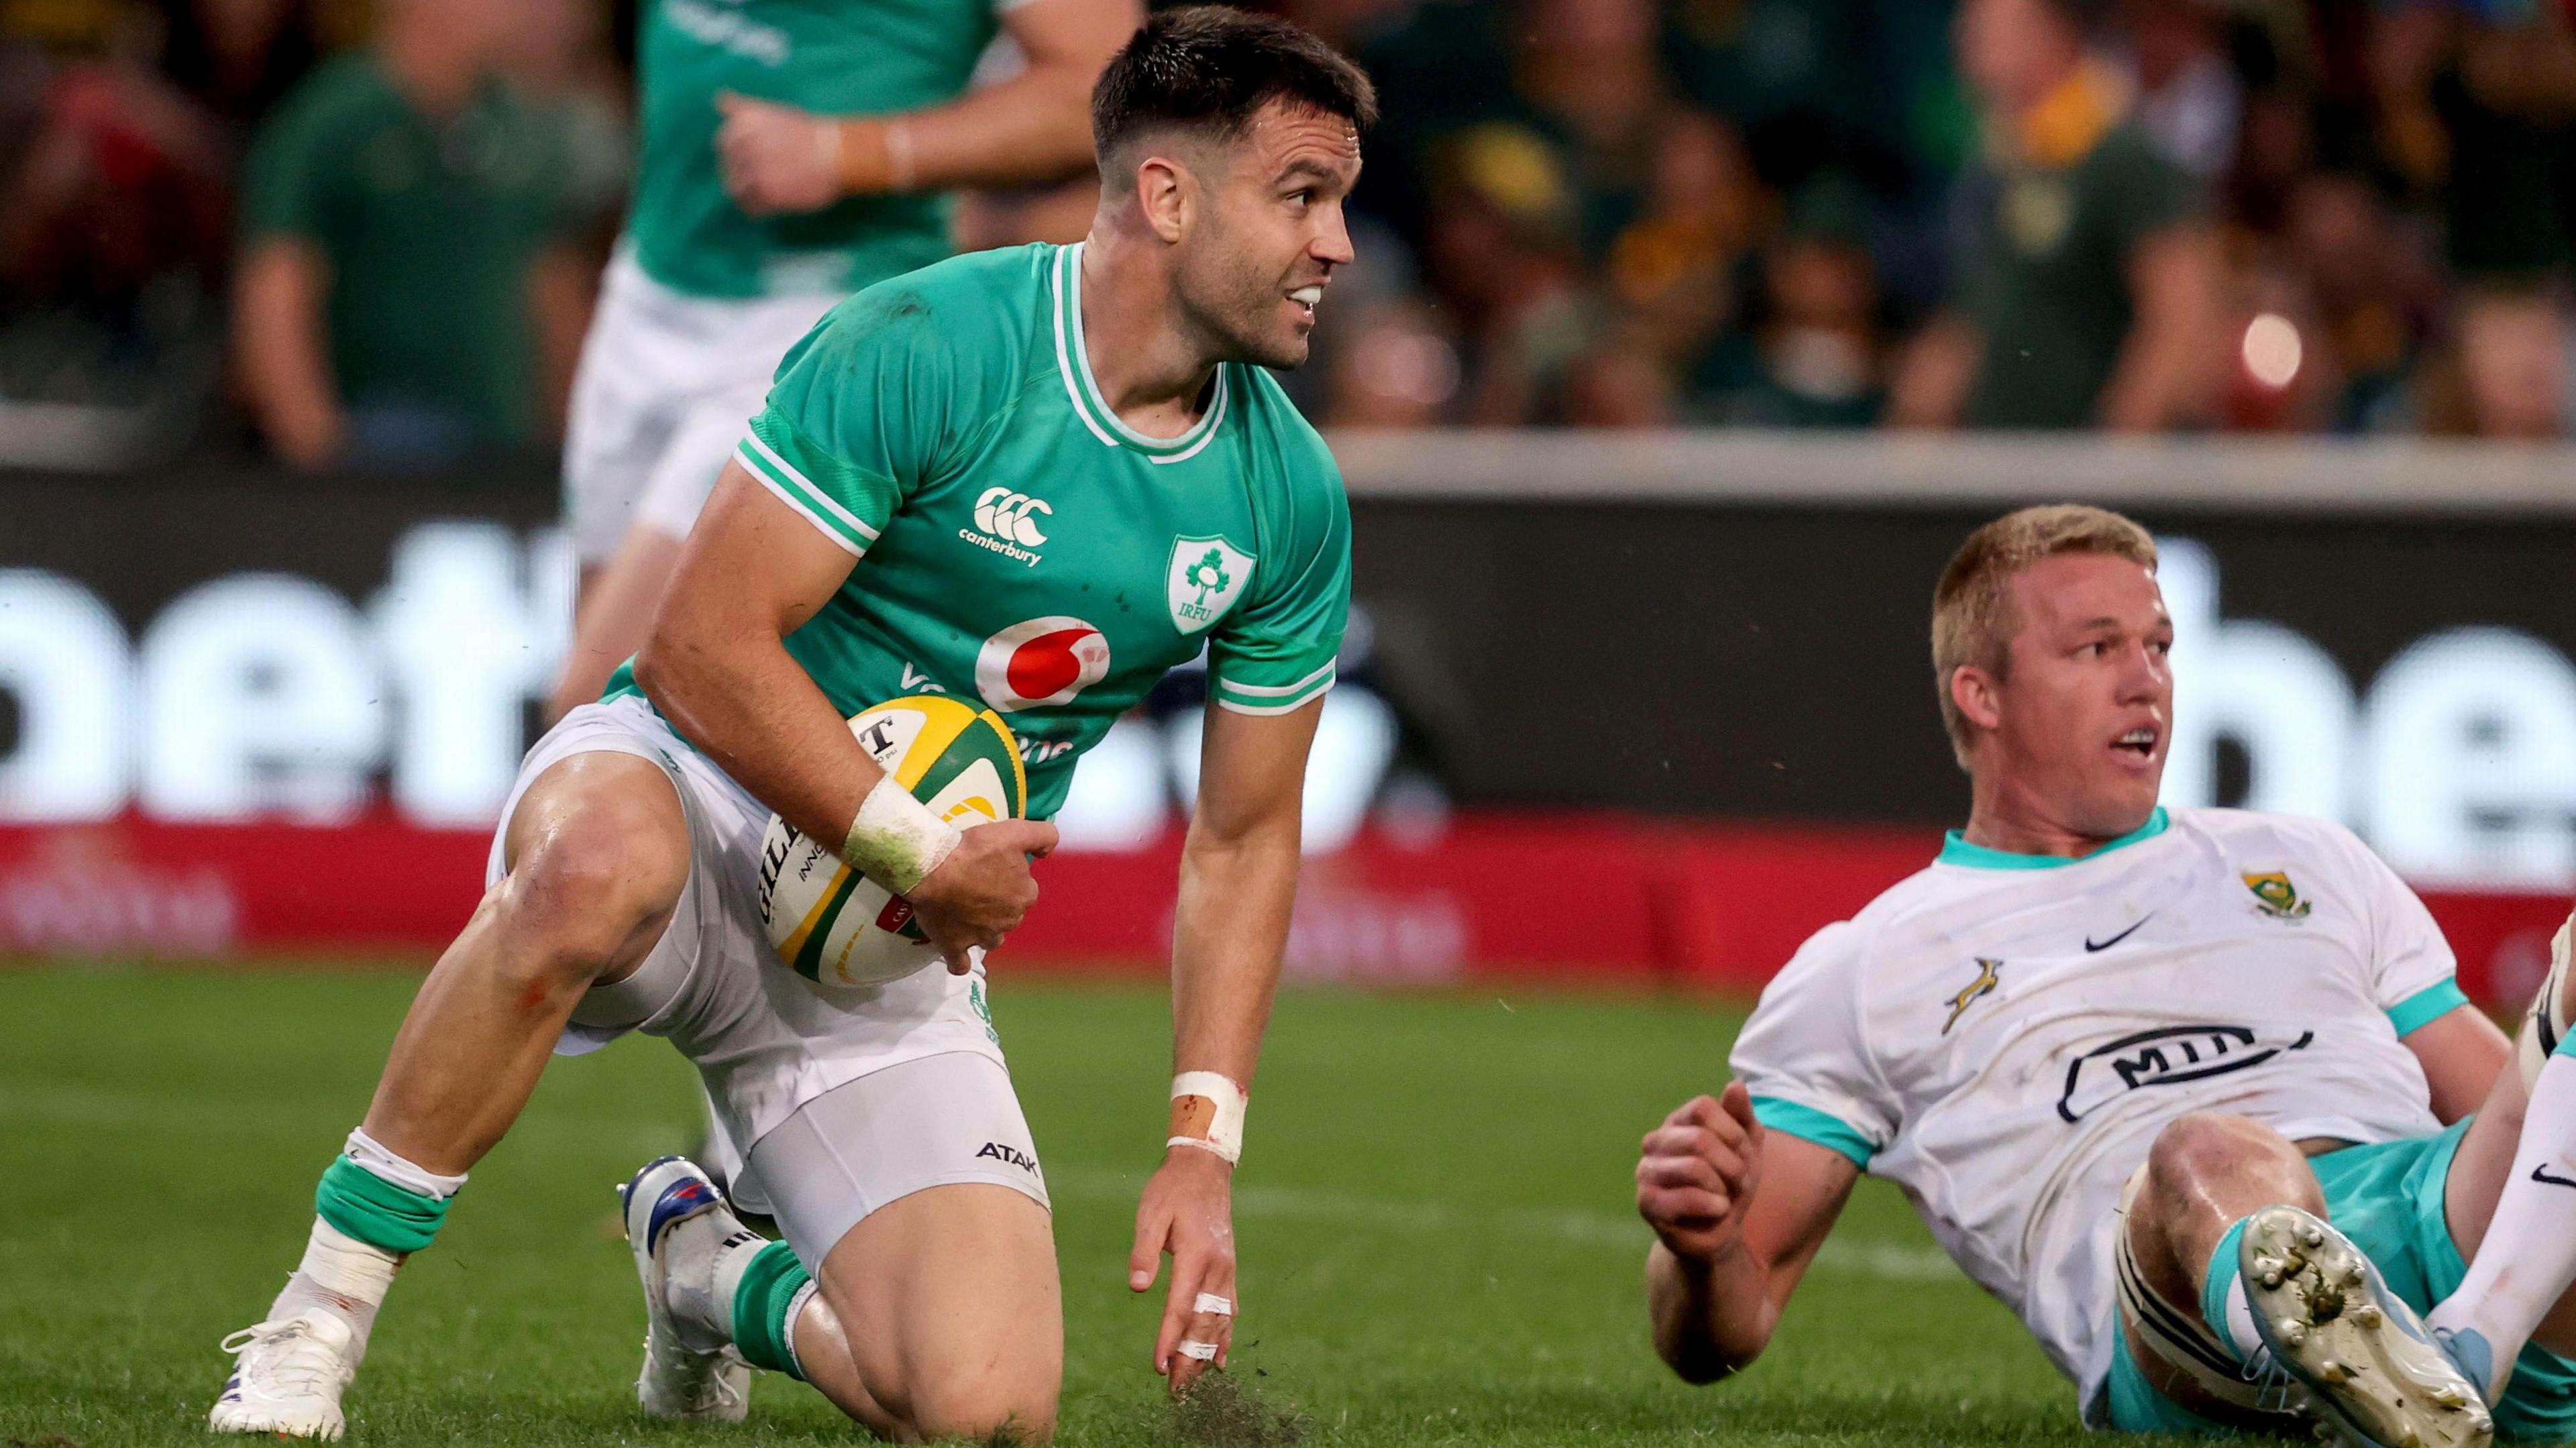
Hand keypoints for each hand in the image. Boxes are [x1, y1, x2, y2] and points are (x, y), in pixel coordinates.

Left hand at [715, 92, 844, 214]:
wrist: (836, 153)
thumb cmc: (807, 132)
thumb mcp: (772, 112)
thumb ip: (743, 108)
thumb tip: (718, 100)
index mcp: (744, 124)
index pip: (723, 144)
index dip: (733, 153)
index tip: (749, 158)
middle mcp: (745, 146)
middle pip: (728, 168)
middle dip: (739, 174)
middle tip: (761, 178)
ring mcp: (755, 171)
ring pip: (735, 189)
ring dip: (746, 194)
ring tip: (764, 193)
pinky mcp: (768, 193)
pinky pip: (750, 207)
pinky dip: (755, 209)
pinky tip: (768, 206)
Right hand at [906, 819, 1056, 971]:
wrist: (934, 869)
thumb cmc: (974, 850)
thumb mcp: (1015, 831)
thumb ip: (1043, 835)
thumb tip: (1049, 851)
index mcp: (1024, 895)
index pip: (1026, 889)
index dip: (1012, 879)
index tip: (994, 869)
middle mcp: (1009, 920)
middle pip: (1010, 914)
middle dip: (999, 905)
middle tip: (977, 887)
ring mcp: (983, 937)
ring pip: (992, 939)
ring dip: (985, 931)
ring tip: (968, 915)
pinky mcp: (955, 946)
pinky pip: (961, 963)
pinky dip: (960, 961)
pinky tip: (957, 953)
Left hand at [1128, 1145, 1235, 1396]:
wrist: (1204, 1170)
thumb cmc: (1171, 1190)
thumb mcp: (1150, 1214)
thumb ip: (1144, 1251)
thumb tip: (1138, 1287)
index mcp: (1197, 1256)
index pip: (1181, 1307)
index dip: (1169, 1339)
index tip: (1158, 1366)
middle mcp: (1217, 1268)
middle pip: (1203, 1323)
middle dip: (1189, 1359)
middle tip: (1176, 1391)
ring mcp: (1226, 1270)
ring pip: (1219, 1322)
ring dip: (1205, 1355)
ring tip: (1193, 1384)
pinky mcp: (1228, 1270)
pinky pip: (1228, 1310)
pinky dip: (1224, 1337)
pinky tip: (1218, 1359)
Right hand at [1637, 1081, 1763, 1264]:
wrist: (1721, 1230)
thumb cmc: (1731, 1183)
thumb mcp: (1747, 1147)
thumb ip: (1742, 1116)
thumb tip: (1736, 1085)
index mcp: (1677, 1122)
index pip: (1703, 1108)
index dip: (1732, 1132)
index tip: (1743, 1154)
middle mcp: (1655, 1142)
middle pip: (1700, 1138)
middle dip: (1732, 1165)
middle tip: (1738, 1182)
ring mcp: (1647, 1171)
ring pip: (1694, 1168)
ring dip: (1723, 1187)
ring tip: (1725, 1198)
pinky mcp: (1647, 1203)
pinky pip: (1685, 1198)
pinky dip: (1713, 1206)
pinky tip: (1716, 1211)